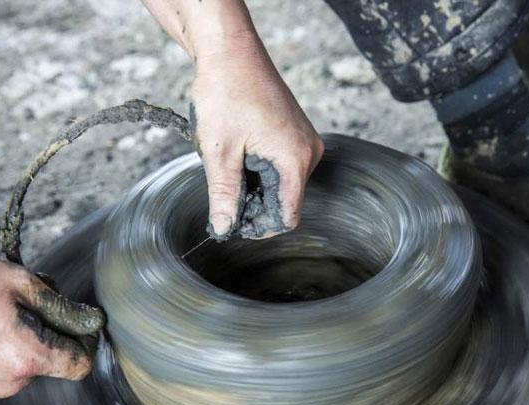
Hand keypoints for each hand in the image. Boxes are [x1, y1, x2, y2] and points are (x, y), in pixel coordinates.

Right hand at [0, 253, 103, 398]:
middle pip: (54, 362)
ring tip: (0, 311)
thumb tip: (92, 322)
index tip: (77, 319)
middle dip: (52, 333)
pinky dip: (6, 348)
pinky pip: (6, 368)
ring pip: (29, 365)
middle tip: (27, 302)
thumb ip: (63, 308)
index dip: (86, 341)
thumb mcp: (22, 283)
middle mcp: (10, 383)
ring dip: (28, 340)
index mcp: (27, 358)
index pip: (81, 365)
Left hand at [190, 37, 323, 237]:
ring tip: (229, 167)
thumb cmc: (226, 92)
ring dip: (255, 187)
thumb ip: (224, 195)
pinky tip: (238, 156)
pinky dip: (259, 171)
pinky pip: (281, 167)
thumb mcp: (220, 151)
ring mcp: (304, 142)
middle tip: (222, 196)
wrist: (230, 51)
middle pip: (285, 202)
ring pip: (281, 185)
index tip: (232, 222)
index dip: (259, 227)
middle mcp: (309, 152)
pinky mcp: (296, 135)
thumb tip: (224, 229)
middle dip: (254, 206)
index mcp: (295, 159)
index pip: (288, 216)